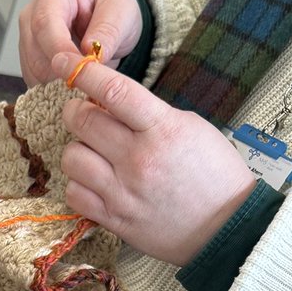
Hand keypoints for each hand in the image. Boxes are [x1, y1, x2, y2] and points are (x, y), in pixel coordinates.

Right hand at [18, 0, 143, 86]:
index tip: (80, 69)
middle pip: (35, 52)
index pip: (45, 24)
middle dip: (60, 72)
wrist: (109, 21)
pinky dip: (54, 90)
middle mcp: (32, 16)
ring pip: (33, 71)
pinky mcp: (29, 62)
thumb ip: (108, 30)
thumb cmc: (112, 9)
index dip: (60, 51)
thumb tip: (90, 51)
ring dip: (57, 83)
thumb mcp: (121, 11)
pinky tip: (74, 85)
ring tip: (85, 82)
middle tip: (88, 81)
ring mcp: (27, 40)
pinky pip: (35, 82)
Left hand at [54, 54, 256, 266]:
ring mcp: (123, 192)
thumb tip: (111, 103)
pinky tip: (93, 181)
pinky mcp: (115, 220)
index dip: (83, 71)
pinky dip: (78, 184)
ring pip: (72, 158)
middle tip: (84, 113)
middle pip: (82, 121)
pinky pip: (74, 194)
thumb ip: (150, 115)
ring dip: (77, 149)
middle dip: (77, 110)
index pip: (113, 90)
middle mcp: (138, 160)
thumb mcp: (190, 128)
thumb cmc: (213, 174)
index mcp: (162, 129)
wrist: (225, 228)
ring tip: (92, 152)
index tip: (66, 62)